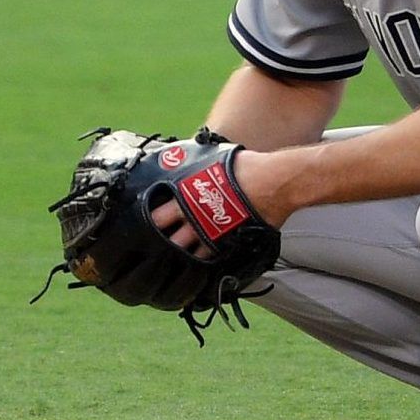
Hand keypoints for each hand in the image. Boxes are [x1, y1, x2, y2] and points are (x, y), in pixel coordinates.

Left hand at [151, 149, 292, 256]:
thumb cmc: (245, 167)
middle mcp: (193, 219)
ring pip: (187, 252)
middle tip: (157, 245)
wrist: (272, 183)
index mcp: (184, 197)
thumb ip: (193, 167)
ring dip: (182, 253)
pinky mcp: (227, 244)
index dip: (150, 220)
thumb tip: (183, 160)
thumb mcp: (211, 159)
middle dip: (161, 242)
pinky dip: (204, 258)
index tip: (147, 223)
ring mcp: (210, 234)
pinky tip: (202, 259)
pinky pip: (210, 256)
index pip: (157, 216)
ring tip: (177, 256)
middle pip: (167, 239)